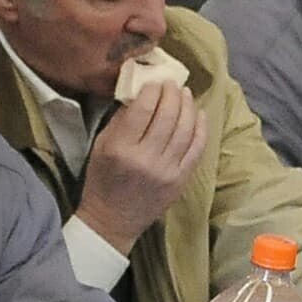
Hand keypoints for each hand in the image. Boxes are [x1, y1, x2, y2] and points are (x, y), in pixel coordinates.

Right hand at [77, 72, 206, 251]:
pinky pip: (196, 149)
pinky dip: (200, 128)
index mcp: (121, 148)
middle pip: (167, 116)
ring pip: (185, 130)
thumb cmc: (102, 180)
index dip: (152, 90)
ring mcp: (167, 171)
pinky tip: (199, 114)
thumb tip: (142, 94)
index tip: (155, 81)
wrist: (112, 220)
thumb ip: (121, 119)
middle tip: (172, 83)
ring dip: (188, 107)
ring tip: (185, 94)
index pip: (143, 110)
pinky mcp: (180, 181)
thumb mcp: (101, 146)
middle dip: (172, 94)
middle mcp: (146, 159)